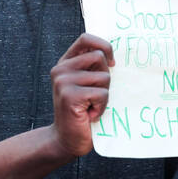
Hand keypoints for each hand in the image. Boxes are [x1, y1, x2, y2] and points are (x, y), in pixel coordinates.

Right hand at [48, 33, 114, 157]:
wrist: (67, 140)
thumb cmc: (83, 112)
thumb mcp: (87, 84)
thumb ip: (94, 68)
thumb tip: (116, 55)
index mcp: (65, 63)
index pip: (86, 38)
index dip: (103, 46)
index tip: (111, 64)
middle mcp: (61, 69)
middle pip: (100, 57)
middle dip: (106, 77)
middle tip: (94, 96)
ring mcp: (63, 81)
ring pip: (104, 77)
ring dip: (104, 96)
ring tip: (91, 106)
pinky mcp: (69, 95)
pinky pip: (102, 93)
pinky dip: (102, 107)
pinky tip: (90, 115)